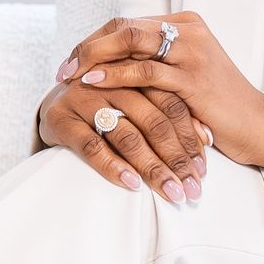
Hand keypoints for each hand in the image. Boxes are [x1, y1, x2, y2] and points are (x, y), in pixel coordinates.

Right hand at [36, 31, 211, 203]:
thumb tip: (210, 136)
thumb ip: (168, 113)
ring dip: (153, 168)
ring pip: (127, 136)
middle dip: (177, 159)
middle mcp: (109, 81)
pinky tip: (133, 185)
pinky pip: (91, 146)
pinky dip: (113, 166)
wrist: (53, 105)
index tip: (203, 169)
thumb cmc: (108, 106)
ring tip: (172, 192)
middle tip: (193, 189)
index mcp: (135, 71)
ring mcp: (83, 99)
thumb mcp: (139, 103)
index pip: (171, 104)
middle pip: (153, 121)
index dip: (190, 137)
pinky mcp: (60, 119)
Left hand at [68, 12, 263, 177]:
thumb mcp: (183, 76)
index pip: (126, 23)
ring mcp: (193, 51)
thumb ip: (154, 63)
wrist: (256, 126)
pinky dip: (114, 75)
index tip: (71, 62)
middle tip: (63, 69)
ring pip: (131, 41)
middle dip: (88, 47)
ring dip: (94, 58)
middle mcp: (189, 30)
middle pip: (124, 27)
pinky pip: (145, 71)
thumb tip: (107, 65)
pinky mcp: (194, 77)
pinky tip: (93, 83)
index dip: (94, 41)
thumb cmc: (216, 106)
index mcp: (185, 24)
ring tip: (70, 76)